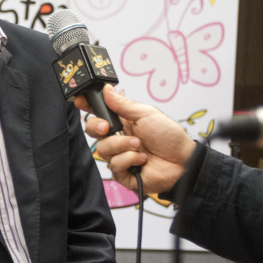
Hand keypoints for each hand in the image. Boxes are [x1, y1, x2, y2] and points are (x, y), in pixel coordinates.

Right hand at [75, 85, 195, 194]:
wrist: (182, 161)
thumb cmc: (169, 136)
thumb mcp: (146, 114)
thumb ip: (124, 104)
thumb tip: (107, 90)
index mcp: (122, 122)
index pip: (98, 114)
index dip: (87, 107)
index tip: (80, 101)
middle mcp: (117, 139)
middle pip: (92, 131)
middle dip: (97, 127)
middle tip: (108, 128)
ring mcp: (119, 156)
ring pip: (103, 150)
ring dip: (122, 146)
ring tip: (140, 146)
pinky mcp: (123, 173)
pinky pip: (114, 165)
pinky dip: (129, 159)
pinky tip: (142, 159)